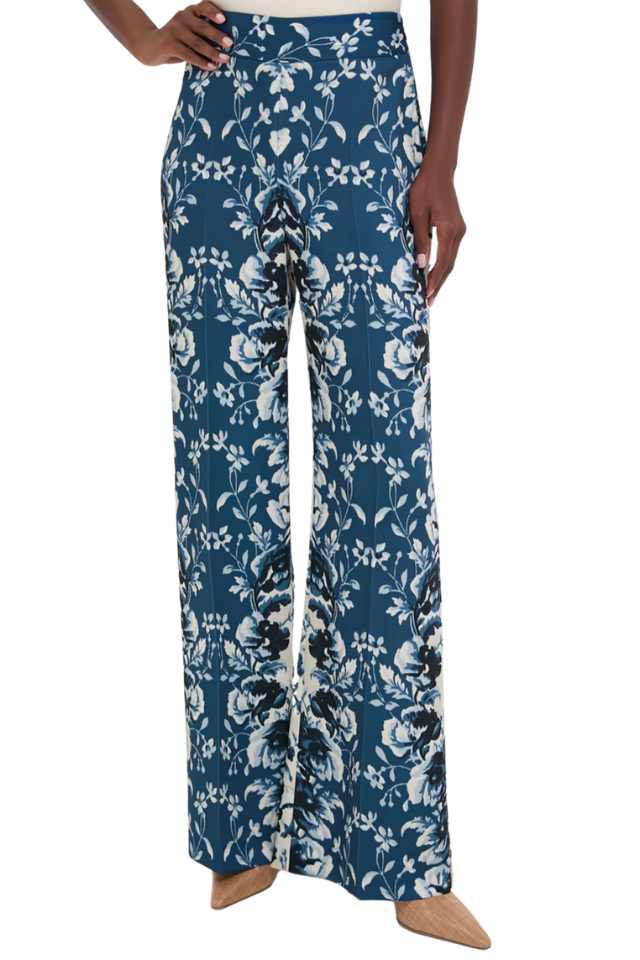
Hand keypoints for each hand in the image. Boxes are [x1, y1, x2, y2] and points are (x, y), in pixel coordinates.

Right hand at [134, 2, 231, 70]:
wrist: (149, 46)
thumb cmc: (175, 40)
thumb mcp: (187, 32)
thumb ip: (200, 34)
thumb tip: (224, 46)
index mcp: (188, 12)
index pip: (202, 7)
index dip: (213, 12)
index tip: (224, 20)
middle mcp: (181, 18)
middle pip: (202, 26)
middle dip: (217, 36)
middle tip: (230, 44)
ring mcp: (174, 30)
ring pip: (197, 43)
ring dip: (212, 52)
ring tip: (224, 60)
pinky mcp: (169, 44)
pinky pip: (189, 54)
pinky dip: (201, 62)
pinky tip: (211, 67)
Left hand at [409, 163, 465, 306]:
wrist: (439, 170)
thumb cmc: (424, 189)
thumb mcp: (417, 213)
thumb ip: (420, 239)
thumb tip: (420, 264)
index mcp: (448, 230)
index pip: (442, 262)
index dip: (433, 281)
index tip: (426, 296)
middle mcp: (458, 232)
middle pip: (449, 266)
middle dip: (438, 285)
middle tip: (428, 303)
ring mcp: (460, 230)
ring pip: (451, 260)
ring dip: (441, 278)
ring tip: (430, 294)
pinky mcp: (457, 228)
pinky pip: (451, 252)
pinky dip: (443, 266)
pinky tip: (435, 275)